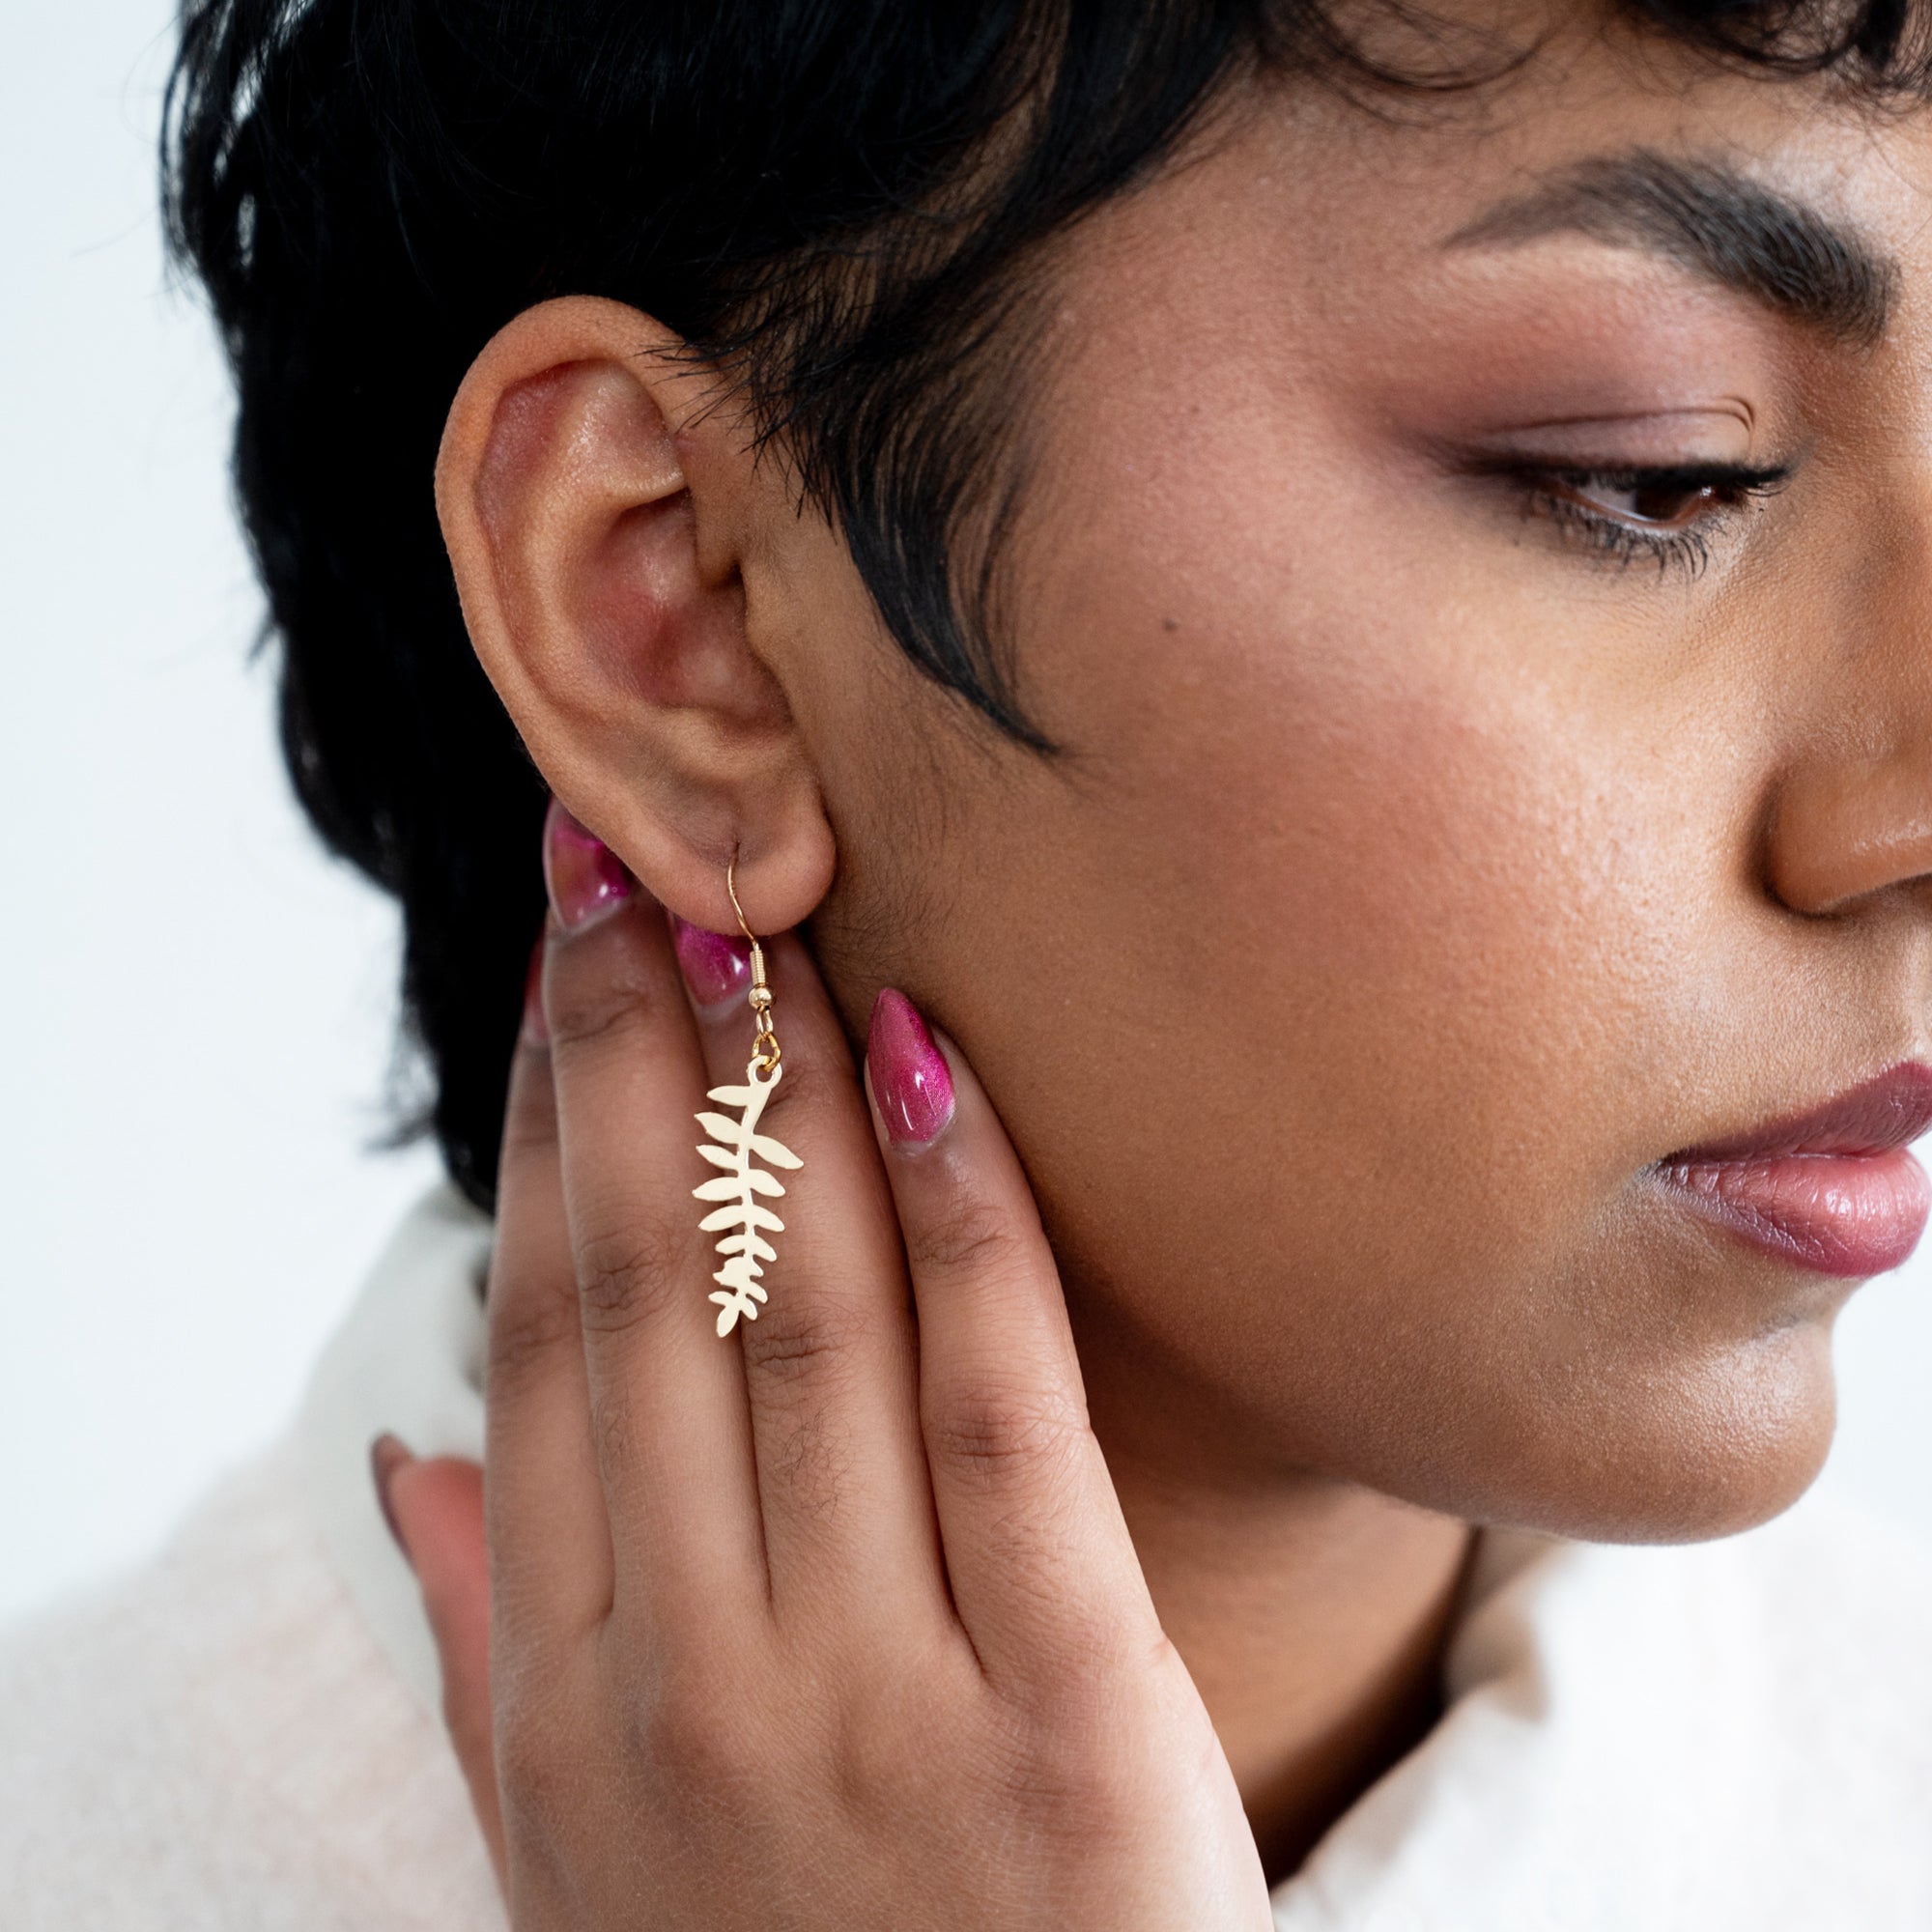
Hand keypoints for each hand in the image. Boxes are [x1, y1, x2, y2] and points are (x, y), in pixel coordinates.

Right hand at [379, 821, 1271, 1927]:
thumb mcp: (581, 1875)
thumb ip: (485, 1663)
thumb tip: (410, 1460)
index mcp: (567, 1707)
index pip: (546, 1347)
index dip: (544, 1132)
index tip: (560, 970)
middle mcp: (690, 1688)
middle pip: (649, 1295)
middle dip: (634, 1054)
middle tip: (637, 861)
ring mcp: (875, 1707)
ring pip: (803, 1320)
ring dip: (779, 1091)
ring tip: (768, 914)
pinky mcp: (1069, 1727)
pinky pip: (1001, 1416)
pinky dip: (966, 1222)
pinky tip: (935, 1063)